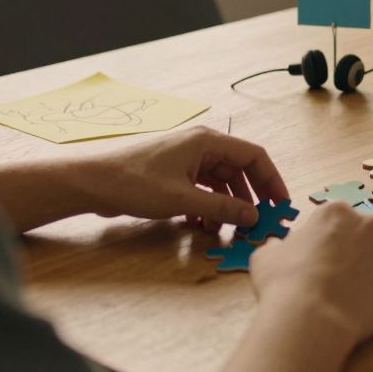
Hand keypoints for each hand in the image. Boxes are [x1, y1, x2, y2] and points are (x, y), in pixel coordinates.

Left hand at [76, 126, 288, 232]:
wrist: (92, 183)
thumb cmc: (136, 183)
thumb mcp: (184, 199)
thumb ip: (222, 209)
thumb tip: (253, 217)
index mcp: (207, 141)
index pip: (253, 155)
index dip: (271, 179)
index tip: (280, 204)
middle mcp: (201, 145)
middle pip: (239, 169)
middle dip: (251, 196)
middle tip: (259, 221)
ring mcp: (187, 159)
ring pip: (221, 182)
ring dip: (228, 206)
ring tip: (229, 229)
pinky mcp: (174, 173)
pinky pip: (203, 188)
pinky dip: (208, 206)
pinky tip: (204, 226)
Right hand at [251, 201, 372, 348]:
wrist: (312, 317)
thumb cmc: (285, 281)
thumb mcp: (266, 256)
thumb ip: (278, 247)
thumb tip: (278, 247)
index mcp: (336, 211)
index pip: (331, 222)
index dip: (320, 243)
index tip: (312, 262)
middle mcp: (367, 224)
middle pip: (359, 237)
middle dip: (347, 254)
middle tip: (329, 279)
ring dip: (363, 275)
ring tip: (341, 299)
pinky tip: (356, 310)